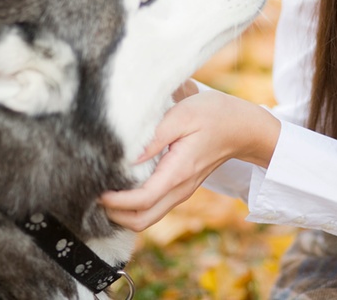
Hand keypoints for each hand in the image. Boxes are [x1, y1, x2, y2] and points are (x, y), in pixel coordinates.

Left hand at [100, 90, 279, 231]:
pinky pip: (153, 207)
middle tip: (93, 193)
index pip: (142, 201)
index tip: (96, 189)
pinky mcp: (179, 188)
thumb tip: (125, 157)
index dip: (115, 201)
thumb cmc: (214, 115)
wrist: (243, 127)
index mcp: (178, 172)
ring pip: (146, 218)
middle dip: (114, 215)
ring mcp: (180, 191)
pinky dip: (133, 206)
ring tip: (103, 189)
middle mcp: (179, 189)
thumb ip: (153, 137)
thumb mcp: (182, 115)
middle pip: (141, 221)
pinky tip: (121, 185)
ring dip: (122, 212)